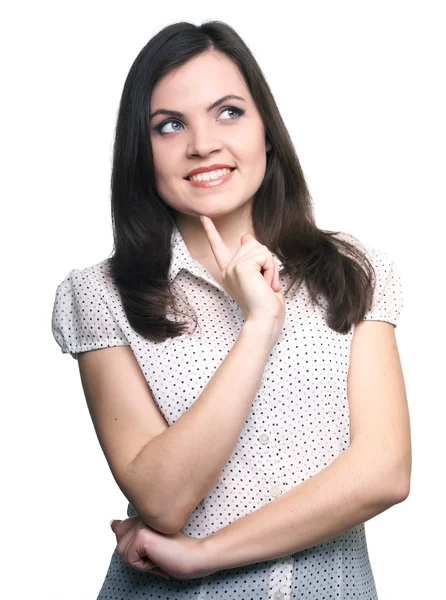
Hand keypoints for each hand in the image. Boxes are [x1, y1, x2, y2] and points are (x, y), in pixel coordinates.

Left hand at [110, 517, 214, 579]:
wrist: (196, 555)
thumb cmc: (178, 551)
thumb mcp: (150, 545)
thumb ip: (130, 532)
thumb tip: (112, 523)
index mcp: (144, 512)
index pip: (121, 530)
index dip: (136, 547)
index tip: (158, 546)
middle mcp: (142, 514)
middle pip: (120, 544)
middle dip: (137, 556)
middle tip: (160, 552)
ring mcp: (142, 523)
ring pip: (122, 553)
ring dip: (140, 561)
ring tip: (160, 553)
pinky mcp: (142, 535)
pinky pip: (130, 560)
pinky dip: (144, 566)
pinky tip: (159, 556)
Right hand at [199, 215, 284, 336]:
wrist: (264, 320)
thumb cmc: (265, 305)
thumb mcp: (259, 277)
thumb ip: (252, 258)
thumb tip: (245, 236)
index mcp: (230, 272)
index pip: (218, 247)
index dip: (211, 231)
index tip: (204, 217)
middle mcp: (228, 268)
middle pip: (253, 244)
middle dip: (267, 261)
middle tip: (266, 283)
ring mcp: (233, 267)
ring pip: (261, 249)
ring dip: (270, 266)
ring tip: (266, 285)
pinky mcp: (241, 267)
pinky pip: (265, 256)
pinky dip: (271, 269)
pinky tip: (266, 284)